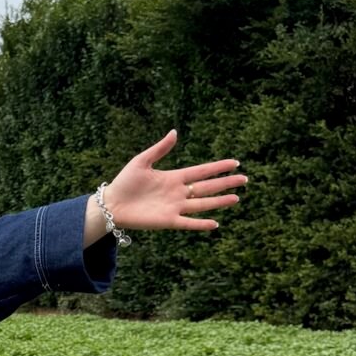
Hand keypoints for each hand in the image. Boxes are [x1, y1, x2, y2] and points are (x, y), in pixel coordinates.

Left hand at [104, 130, 246, 233]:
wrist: (111, 204)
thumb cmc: (124, 183)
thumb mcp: (142, 161)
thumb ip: (160, 149)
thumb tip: (175, 132)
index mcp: (173, 177)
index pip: (201, 171)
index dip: (218, 167)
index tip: (235, 163)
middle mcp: (178, 193)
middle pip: (207, 187)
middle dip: (226, 183)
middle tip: (245, 179)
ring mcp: (174, 207)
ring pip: (202, 204)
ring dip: (219, 201)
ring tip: (236, 198)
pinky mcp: (167, 221)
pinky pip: (188, 223)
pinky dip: (200, 224)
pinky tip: (215, 223)